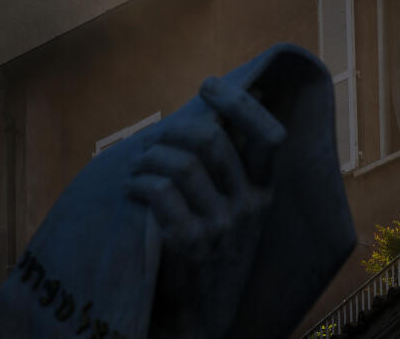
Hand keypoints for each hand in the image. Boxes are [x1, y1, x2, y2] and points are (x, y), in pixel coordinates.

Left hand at [125, 77, 285, 337]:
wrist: (198, 316)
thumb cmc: (208, 252)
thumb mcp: (233, 212)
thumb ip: (226, 170)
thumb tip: (213, 114)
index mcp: (262, 193)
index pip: (269, 136)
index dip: (239, 103)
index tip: (209, 84)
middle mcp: (248, 208)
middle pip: (211, 142)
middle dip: (173, 130)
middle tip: (153, 141)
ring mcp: (221, 228)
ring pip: (181, 164)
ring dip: (149, 158)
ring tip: (137, 168)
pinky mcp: (191, 245)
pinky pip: (161, 194)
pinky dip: (139, 184)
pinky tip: (131, 189)